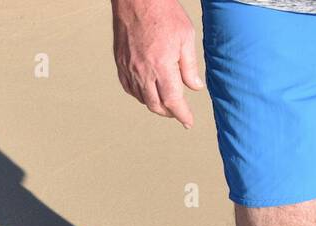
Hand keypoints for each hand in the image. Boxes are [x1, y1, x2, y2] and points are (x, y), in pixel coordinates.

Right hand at [111, 0, 202, 127]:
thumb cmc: (163, 12)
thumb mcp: (186, 37)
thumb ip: (190, 66)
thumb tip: (195, 87)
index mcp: (162, 66)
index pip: (173, 101)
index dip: (182, 115)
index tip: (188, 122)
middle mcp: (143, 71)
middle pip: (156, 105)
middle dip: (169, 113)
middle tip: (178, 112)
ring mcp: (129, 68)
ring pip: (142, 98)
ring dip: (155, 104)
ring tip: (165, 100)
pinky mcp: (120, 63)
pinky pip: (129, 88)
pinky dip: (140, 94)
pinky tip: (147, 90)